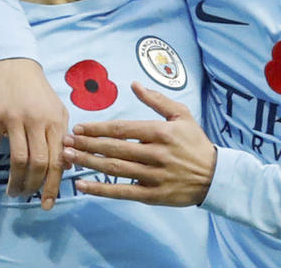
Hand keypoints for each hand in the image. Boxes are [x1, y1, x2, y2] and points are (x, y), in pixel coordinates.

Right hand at [0, 58, 68, 207]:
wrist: (13, 62)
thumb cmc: (37, 90)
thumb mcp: (57, 108)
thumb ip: (62, 135)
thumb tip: (66, 166)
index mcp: (56, 120)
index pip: (58, 159)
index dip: (53, 185)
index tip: (47, 203)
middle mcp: (37, 120)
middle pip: (39, 163)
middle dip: (33, 186)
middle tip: (25, 197)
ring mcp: (14, 119)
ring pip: (18, 160)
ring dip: (15, 182)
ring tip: (12, 192)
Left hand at [62, 82, 215, 206]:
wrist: (215, 176)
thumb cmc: (195, 142)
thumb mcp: (182, 115)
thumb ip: (157, 100)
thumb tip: (134, 85)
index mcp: (161, 132)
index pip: (123, 129)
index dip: (98, 129)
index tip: (79, 128)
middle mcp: (156, 153)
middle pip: (114, 149)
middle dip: (87, 145)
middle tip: (65, 142)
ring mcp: (154, 176)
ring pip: (115, 169)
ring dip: (89, 163)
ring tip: (68, 158)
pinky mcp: (153, 195)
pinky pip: (123, 192)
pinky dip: (101, 190)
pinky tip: (83, 185)